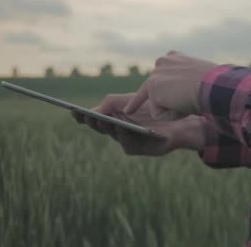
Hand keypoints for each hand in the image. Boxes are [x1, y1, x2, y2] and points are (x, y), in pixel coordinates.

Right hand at [72, 93, 207, 155]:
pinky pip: (128, 143)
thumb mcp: (129, 102)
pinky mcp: (141, 148)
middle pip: (101, 128)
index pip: (94, 119)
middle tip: (83, 115)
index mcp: (114, 120)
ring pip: (113, 135)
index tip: (71, 111)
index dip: (83, 117)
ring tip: (98, 118)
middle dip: (91, 122)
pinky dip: (123, 135)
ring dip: (106, 127)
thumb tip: (94, 110)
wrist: (179, 119)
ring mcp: (129, 141)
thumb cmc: (153, 108)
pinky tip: (120, 126)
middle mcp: (119, 133)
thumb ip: (111, 104)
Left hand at [124, 51, 216, 116]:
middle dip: (146, 101)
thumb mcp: (197, 79)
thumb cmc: (213, 85)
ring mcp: (155, 74)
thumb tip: (180, 99)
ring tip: (189, 101)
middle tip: (140, 110)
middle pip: (150, 90)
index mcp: (173, 58)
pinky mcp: (152, 88)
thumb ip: (183, 84)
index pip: (160, 75)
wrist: (213, 85)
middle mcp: (161, 62)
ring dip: (173, 109)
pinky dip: (172, 115)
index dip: (157, 87)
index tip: (143, 93)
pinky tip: (184, 105)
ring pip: (158, 104)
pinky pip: (159, 114)